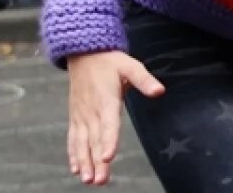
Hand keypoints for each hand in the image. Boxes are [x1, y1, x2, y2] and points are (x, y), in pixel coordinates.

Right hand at [67, 51, 164, 185]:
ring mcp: (82, 115)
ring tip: (88, 179)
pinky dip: (73, 154)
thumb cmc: (109, 61)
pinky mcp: (75, 117)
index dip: (108, 140)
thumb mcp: (130, 65)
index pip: (108, 123)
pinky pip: (73, 138)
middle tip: (99, 180)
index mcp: (107, 99)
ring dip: (84, 161)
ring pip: (82, 142)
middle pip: (95, 139)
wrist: (84, 52)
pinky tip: (76, 169)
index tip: (107, 157)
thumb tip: (160, 91)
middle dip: (96, 161)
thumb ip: (144, 80)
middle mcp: (92, 110)